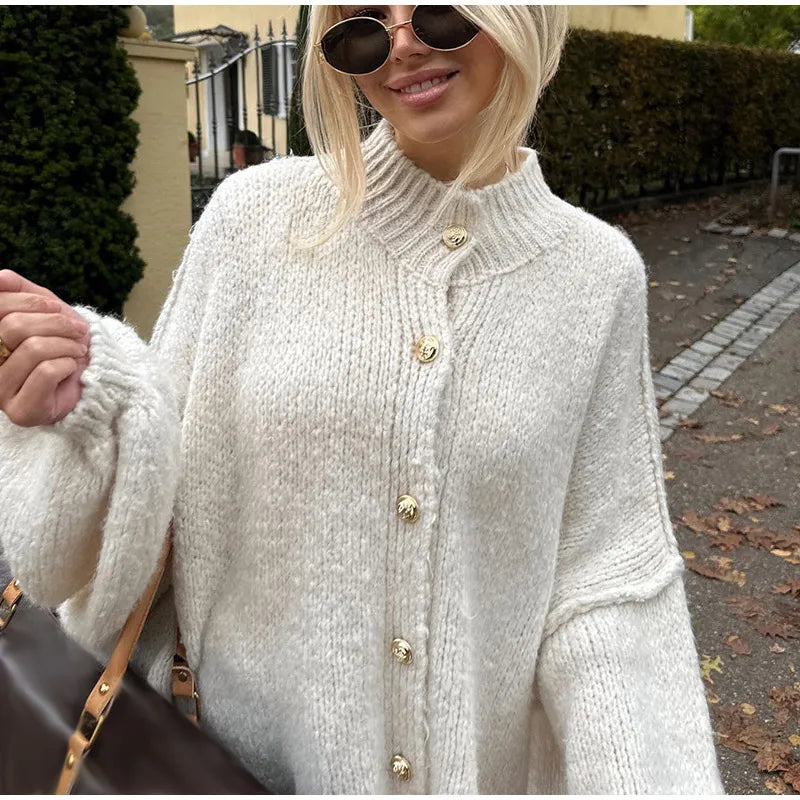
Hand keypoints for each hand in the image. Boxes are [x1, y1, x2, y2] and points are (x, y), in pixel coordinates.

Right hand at [0, 269, 90, 426]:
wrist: (94, 376)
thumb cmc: (65, 341)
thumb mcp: (45, 309)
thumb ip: (20, 291)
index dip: (31, 302)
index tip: (57, 307)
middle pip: (13, 328)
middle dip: (55, 324)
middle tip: (77, 331)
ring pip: (32, 349)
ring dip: (66, 345)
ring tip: (77, 351)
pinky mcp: (20, 411)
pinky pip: (46, 372)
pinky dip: (68, 364)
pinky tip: (72, 368)